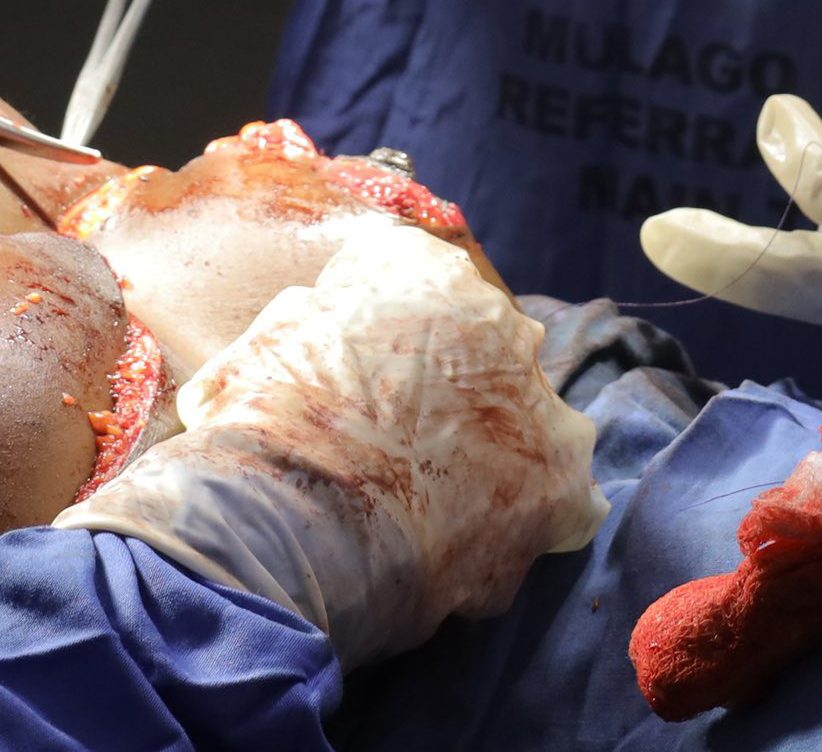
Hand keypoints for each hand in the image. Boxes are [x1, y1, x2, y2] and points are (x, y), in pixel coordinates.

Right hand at [57, 222, 604, 662]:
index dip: (398, 347)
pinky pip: (561, 505)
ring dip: (501, 458)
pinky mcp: (558, 488)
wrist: (288, 519)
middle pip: (494, 353)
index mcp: (423, 270)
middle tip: (408, 450)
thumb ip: (318, 318)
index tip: (374, 385)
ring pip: (536, 427)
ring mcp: (539, 405)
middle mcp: (498, 320)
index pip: (427, 290)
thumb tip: (323, 323)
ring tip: (441, 508)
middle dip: (462, 397)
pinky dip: (525, 527)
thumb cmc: (259, 424)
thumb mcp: (271, 337)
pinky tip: (471, 552)